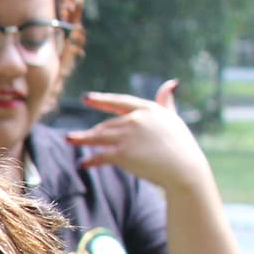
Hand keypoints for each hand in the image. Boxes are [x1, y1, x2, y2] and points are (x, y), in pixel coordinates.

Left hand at [65, 81, 213, 190]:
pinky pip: (100, 155)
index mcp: (148, 109)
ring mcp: (127, 136)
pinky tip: (83, 164)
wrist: (184, 170)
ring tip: (69, 139)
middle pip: (107, 124)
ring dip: (81, 139)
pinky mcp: (122, 154)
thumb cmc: (182, 146)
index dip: (101, 100)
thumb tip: (171, 83)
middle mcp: (135, 120)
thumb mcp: (174, 119)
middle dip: (95, 131)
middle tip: (81, 137)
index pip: (119, 102)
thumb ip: (167, 102)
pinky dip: (90, 160)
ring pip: (98, 136)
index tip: (86, 98)